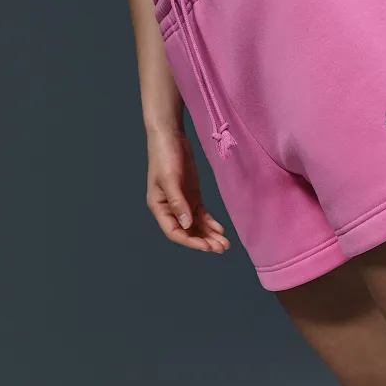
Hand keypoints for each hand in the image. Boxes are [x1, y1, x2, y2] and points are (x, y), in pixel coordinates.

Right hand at [146, 128, 231, 252]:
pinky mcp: (192, 196)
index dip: (190, 241)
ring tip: (225, 244)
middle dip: (204, 241)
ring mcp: (183, 203)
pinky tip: (221, 230)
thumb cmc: (165, 156)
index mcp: (160, 207)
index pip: (175, 232)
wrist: (170, 137)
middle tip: (222, 248)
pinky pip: (202, 215)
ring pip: (196, 225)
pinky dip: (211, 223)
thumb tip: (187, 225)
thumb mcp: (170, 179)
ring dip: (210, 235)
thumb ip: (178, 202)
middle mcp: (171, 209)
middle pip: (188, 231)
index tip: (207, 246)